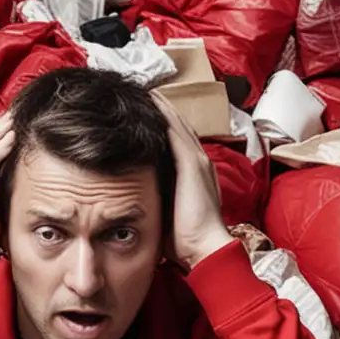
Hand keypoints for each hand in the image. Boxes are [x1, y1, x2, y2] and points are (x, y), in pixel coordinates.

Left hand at [158, 97, 233, 270]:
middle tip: (143, 92)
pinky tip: (151, 101)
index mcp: (195, 174)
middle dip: (162, 109)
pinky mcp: (191, 164)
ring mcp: (197, 161)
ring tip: (145, 90)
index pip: (178, 141)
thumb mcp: (168, 212)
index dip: (164, 124)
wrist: (205, 248)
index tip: (146, 112)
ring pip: (177, 124)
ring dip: (162, 106)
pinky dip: (164, 115)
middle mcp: (199, 162)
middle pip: (178, 127)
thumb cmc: (185, 240)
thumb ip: (157, 197)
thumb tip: (134, 195)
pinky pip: (176, 132)